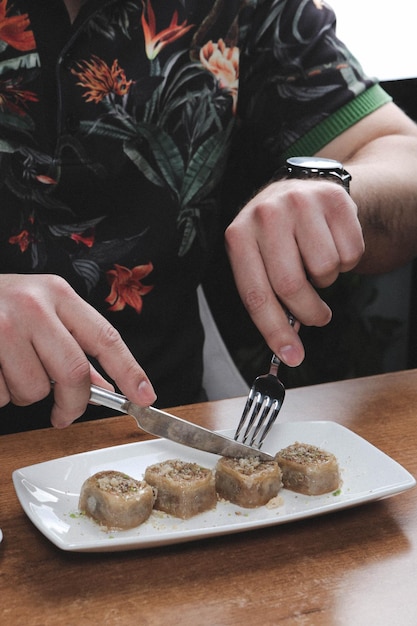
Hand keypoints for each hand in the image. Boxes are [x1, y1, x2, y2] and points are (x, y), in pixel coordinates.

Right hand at [0, 274, 155, 426]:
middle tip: (65, 413)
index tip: (145, 396)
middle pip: (74, 372)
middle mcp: (34, 306)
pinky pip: (2, 395)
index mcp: (58, 294)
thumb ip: (73, 343)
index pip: (106, 337)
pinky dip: (0, 394)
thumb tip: (105, 384)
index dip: (130, 371)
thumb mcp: (41, 311)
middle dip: (73, 403)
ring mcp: (3, 326)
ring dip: (26, 395)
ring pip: (35, 389)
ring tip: (11, 372)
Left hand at [225, 178, 364, 365]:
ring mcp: (300, 202)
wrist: (301, 190)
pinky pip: (351, 251)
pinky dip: (347, 261)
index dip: (275, 331)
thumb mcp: (258, 259)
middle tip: (316, 316)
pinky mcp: (333, 198)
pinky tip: (332, 245)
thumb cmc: (276, 237)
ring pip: (325, 268)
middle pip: (291, 286)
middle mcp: (265, 215)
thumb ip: (267, 297)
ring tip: (316, 264)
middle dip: (308, 312)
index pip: (255, 295)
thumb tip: (288, 344)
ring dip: (326, 280)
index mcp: (238, 236)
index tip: (291, 356)